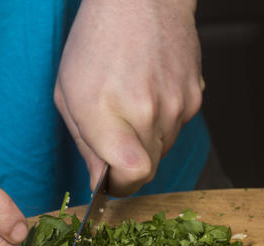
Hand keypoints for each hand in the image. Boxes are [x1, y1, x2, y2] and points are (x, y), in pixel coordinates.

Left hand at [54, 0, 202, 195]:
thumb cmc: (97, 41)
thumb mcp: (68, 94)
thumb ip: (85, 145)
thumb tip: (99, 182)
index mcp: (108, 113)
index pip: (131, 176)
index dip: (120, 185)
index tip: (110, 180)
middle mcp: (148, 112)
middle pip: (148, 169)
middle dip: (129, 164)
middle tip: (114, 136)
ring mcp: (177, 105)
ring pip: (163, 149)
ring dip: (146, 140)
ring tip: (131, 104)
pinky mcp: (196, 97)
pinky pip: (178, 127)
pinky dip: (163, 120)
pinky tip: (149, 92)